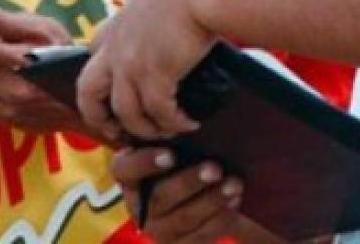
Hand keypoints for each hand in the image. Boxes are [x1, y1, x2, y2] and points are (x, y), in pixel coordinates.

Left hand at [77, 0, 214, 140]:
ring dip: (147, 129)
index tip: (109, 97)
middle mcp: (115, 49)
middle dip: (98, 118)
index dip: (98, 82)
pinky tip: (188, 123)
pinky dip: (174, 123)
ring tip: (167, 131)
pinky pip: (159, 114)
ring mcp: (132, 65)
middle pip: (88, 94)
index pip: (90, 57)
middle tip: (118, 132)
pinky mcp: (156, 76)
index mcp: (115, 27)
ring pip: (126, 114)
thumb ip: (152, 21)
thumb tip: (168, 36)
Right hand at [112, 147, 243, 242]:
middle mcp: (138, 206)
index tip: (172, 154)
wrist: (200, 195)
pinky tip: (235, 200)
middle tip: (215, 168)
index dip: (145, 163)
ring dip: (212, 201)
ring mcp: (158, 230)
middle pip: (159, 198)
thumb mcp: (174, 148)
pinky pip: (201, 235)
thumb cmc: (184, 160)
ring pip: (184, 219)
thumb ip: (177, 140)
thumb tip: (198, 126)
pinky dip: (221, 217)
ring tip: (234, 184)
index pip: (124, 169)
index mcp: (130, 176)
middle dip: (190, 182)